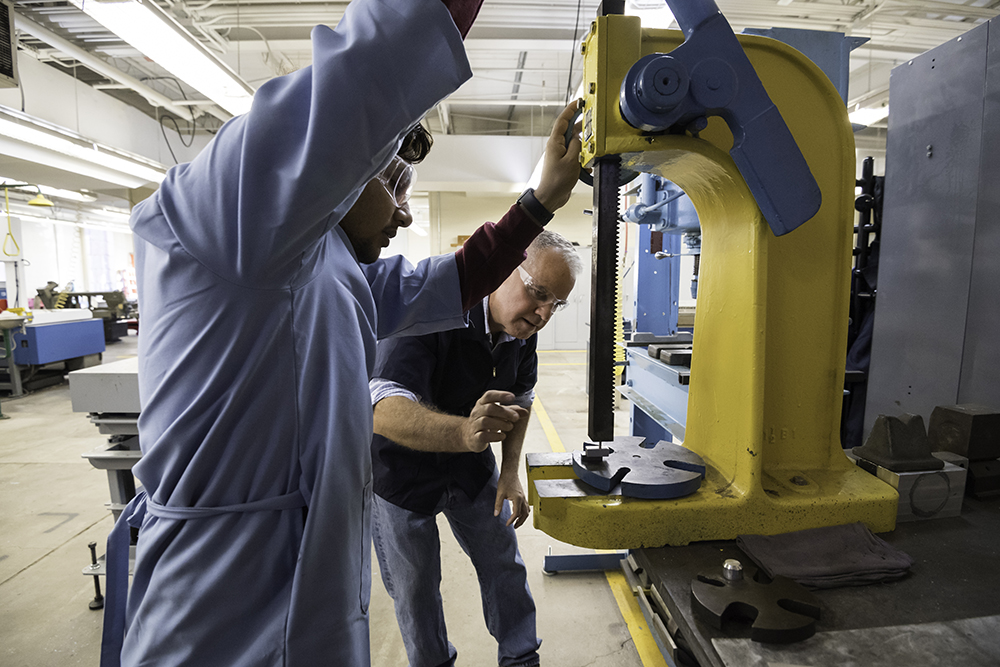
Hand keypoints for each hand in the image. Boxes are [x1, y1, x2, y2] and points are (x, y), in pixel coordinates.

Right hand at [459, 390, 527, 452]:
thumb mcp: (499, 414)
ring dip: (501, 424)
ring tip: (510, 426)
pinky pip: (484, 435)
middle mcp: (477, 412)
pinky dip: (496, 436)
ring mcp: (474, 424)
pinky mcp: (475, 437)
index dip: (500, 395)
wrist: (470, 435)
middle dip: (505, 412)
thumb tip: (525, 412)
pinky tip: (503, 436)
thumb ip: (512, 411)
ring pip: (486, 421)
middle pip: (489, 408)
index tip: (512, 397)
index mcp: (482, 403)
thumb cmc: (488, 421)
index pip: (489, 395)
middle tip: (516, 418)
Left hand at [495, 472, 529, 527]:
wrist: (510, 472)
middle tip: (514, 527)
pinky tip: (520, 514)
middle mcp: (523, 499)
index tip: (507, 524)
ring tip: (517, 522)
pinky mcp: (523, 496)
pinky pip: (526, 507)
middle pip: (524, 514)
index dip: (512, 520)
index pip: (516, 513)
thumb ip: (498, 504)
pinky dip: (524, 513)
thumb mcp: (500, 493)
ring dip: (523, 518)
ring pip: (527, 511)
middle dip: (520, 522)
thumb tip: (496, 514)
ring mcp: (524, 497)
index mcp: (518, 499)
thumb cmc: (505, 481)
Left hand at [533, 99, 582, 213]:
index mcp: (555, 143)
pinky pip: (575, 154)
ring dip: (583, 144)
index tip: (579, 102)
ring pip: (574, 142)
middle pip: (569, 130)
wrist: (551, 197)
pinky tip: (586, 164)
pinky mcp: (564, 162)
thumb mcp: (571, 161)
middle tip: (591, 119)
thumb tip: (579, 135)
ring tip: (591, 145)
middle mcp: (556, 146)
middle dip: (580, 125)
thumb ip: (576, 145)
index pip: (562, 121)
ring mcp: (560, 154)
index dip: (570, 109)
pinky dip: (582, 156)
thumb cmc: (557, 182)